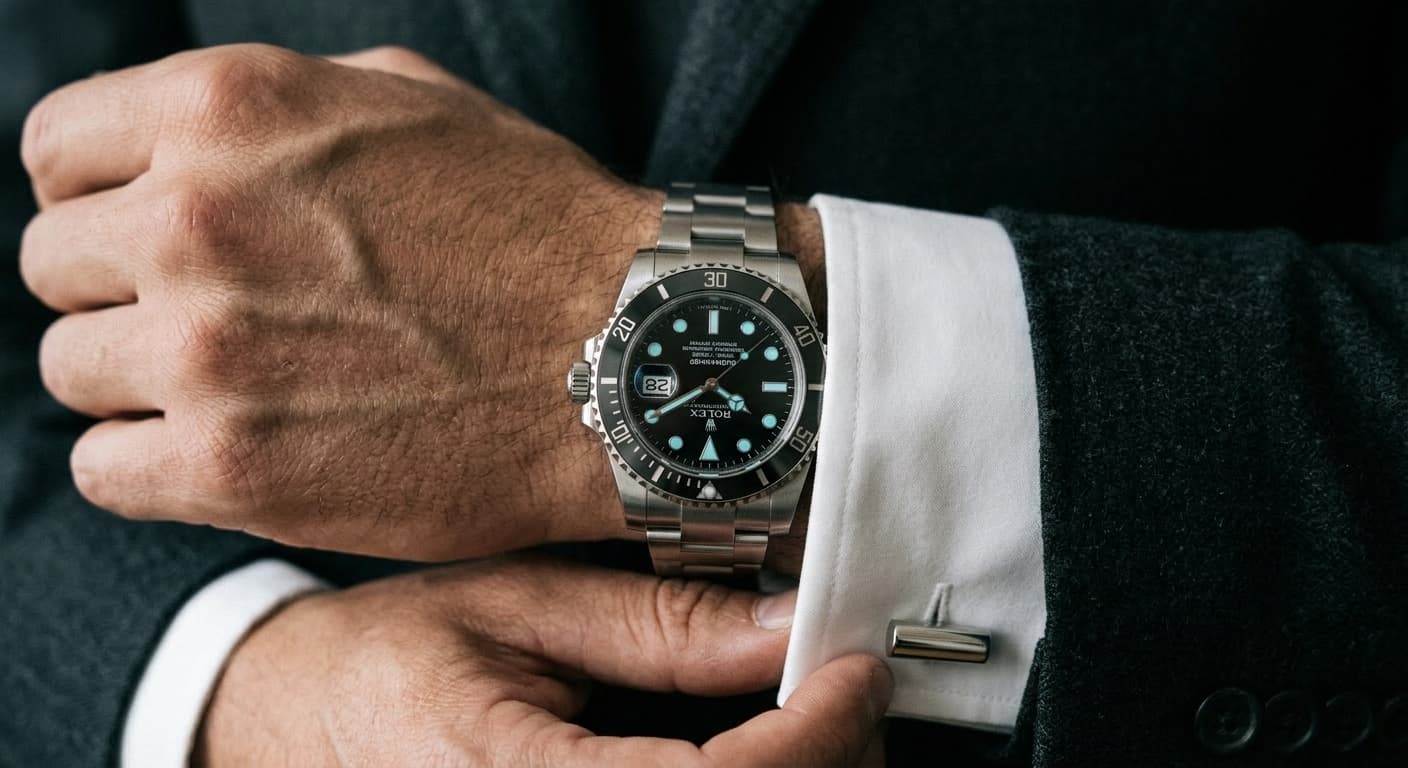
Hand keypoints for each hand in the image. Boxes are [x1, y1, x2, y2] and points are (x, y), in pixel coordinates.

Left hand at [19, 44, 662, 558]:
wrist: (629, 357)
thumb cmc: (535, 230)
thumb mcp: (410, 102)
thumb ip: (269, 111)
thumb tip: (173, 147)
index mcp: (230, 108)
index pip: (56, 151)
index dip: (102, 197)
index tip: (150, 239)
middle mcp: (195, 217)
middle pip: (54, 268)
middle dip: (124, 292)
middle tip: (216, 321)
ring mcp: (207, 350)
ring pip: (72, 373)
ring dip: (142, 384)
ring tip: (240, 392)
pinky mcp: (233, 469)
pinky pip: (104, 472)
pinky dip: (153, 468)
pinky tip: (232, 451)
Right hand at [196, 555, 891, 766]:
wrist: (289, 723)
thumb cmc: (383, 660)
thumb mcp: (516, 606)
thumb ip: (655, 626)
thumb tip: (784, 624)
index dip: (812, 736)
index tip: (854, 672)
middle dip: (824, 762)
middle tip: (842, 688)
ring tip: (802, 718)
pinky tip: (747, 754)